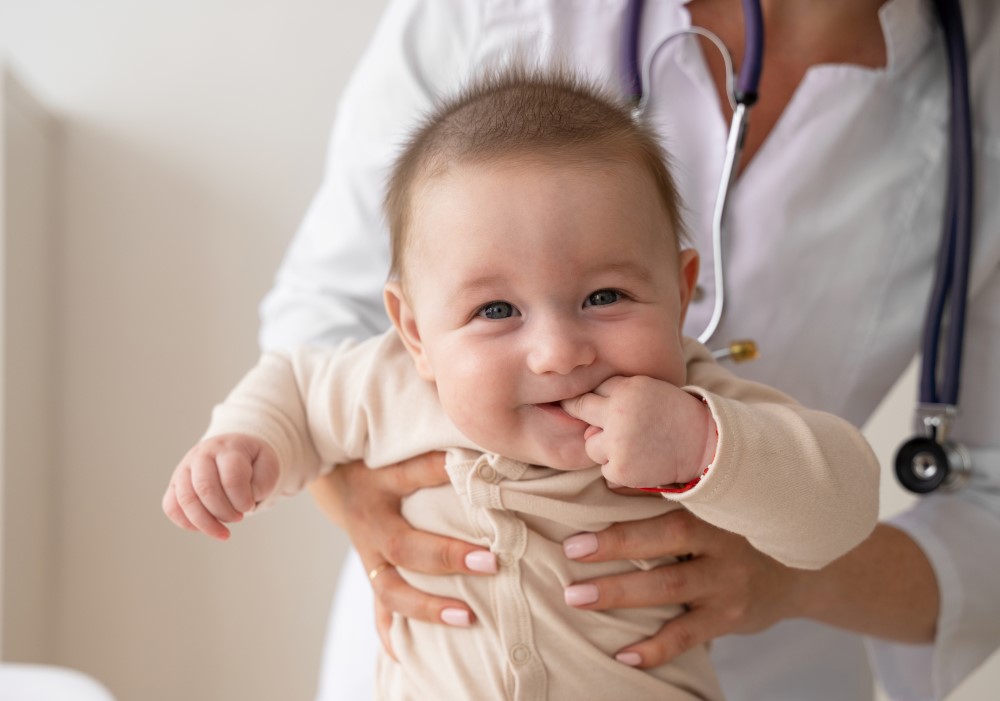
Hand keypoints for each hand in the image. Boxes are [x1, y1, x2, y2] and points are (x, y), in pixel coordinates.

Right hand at [162, 433, 278, 540]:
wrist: (235, 451)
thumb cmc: (252, 462)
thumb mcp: (267, 465)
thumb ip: (262, 483)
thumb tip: (242, 504)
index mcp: (228, 448)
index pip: (231, 477)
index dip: (242, 499)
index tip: (250, 506)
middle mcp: (202, 455)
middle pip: (205, 489)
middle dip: (224, 512)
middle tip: (239, 518)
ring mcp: (184, 469)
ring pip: (185, 500)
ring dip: (206, 523)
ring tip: (224, 532)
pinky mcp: (175, 484)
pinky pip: (171, 507)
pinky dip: (187, 523)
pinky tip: (204, 528)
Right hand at [309, 452, 496, 659]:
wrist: (335, 479)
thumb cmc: (381, 455)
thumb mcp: (398, 443)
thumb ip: (436, 444)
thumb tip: (485, 440)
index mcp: (380, 480)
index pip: (413, 473)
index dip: (441, 472)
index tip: (478, 478)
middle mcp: (371, 520)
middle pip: (403, 544)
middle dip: (447, 556)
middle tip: (491, 562)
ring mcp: (368, 554)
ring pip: (391, 589)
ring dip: (428, 607)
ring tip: (467, 616)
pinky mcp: (372, 575)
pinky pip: (379, 610)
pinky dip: (393, 635)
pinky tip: (409, 656)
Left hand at [560, 376, 715, 487]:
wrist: (704, 444)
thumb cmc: (673, 413)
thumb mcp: (648, 388)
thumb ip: (616, 392)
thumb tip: (580, 410)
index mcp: (626, 390)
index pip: (591, 389)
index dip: (585, 396)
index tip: (574, 400)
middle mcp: (618, 414)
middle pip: (581, 410)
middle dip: (582, 413)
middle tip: (599, 421)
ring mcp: (618, 443)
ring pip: (591, 444)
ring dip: (605, 447)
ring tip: (633, 444)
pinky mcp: (621, 469)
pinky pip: (605, 469)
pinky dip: (619, 468)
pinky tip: (640, 460)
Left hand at [561, 508, 806, 666]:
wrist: (803, 573)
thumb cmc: (739, 527)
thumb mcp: (720, 501)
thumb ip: (678, 487)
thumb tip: (609, 476)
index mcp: (718, 502)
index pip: (675, 488)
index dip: (638, 485)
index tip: (600, 485)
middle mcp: (725, 538)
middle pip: (669, 537)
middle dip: (617, 543)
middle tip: (571, 549)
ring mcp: (729, 581)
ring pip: (670, 587)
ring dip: (620, 592)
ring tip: (576, 597)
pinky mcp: (730, 617)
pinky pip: (688, 636)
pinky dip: (655, 648)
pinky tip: (623, 655)